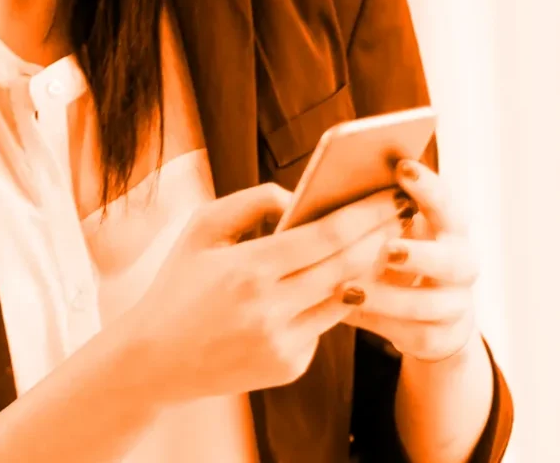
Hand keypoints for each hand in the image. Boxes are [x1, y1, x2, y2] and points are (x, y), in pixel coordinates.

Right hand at [126, 183, 408, 403]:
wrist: (155, 358)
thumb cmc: (178, 282)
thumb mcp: (202, 228)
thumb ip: (252, 202)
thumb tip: (299, 197)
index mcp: (248, 269)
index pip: (324, 236)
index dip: (364, 213)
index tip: (389, 193)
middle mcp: (270, 310)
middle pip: (347, 266)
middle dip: (381, 235)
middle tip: (404, 210)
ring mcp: (283, 343)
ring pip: (345, 298)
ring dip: (370, 267)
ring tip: (387, 238)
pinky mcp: (290, 366)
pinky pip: (325, 324)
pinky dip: (336, 298)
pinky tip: (347, 277)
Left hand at [339, 159, 480, 362]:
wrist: (428, 312)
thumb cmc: (393, 251)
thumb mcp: (389, 226)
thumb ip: (369, 208)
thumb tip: (321, 185)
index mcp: (448, 225)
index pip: (445, 201)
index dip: (427, 186)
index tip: (401, 166)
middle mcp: (461, 262)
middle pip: (454, 261)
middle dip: (420, 255)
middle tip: (387, 249)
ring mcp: (457, 303)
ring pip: (429, 305)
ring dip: (387, 297)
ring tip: (348, 289)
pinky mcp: (443, 336)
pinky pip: (414, 334)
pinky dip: (380, 322)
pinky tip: (348, 311)